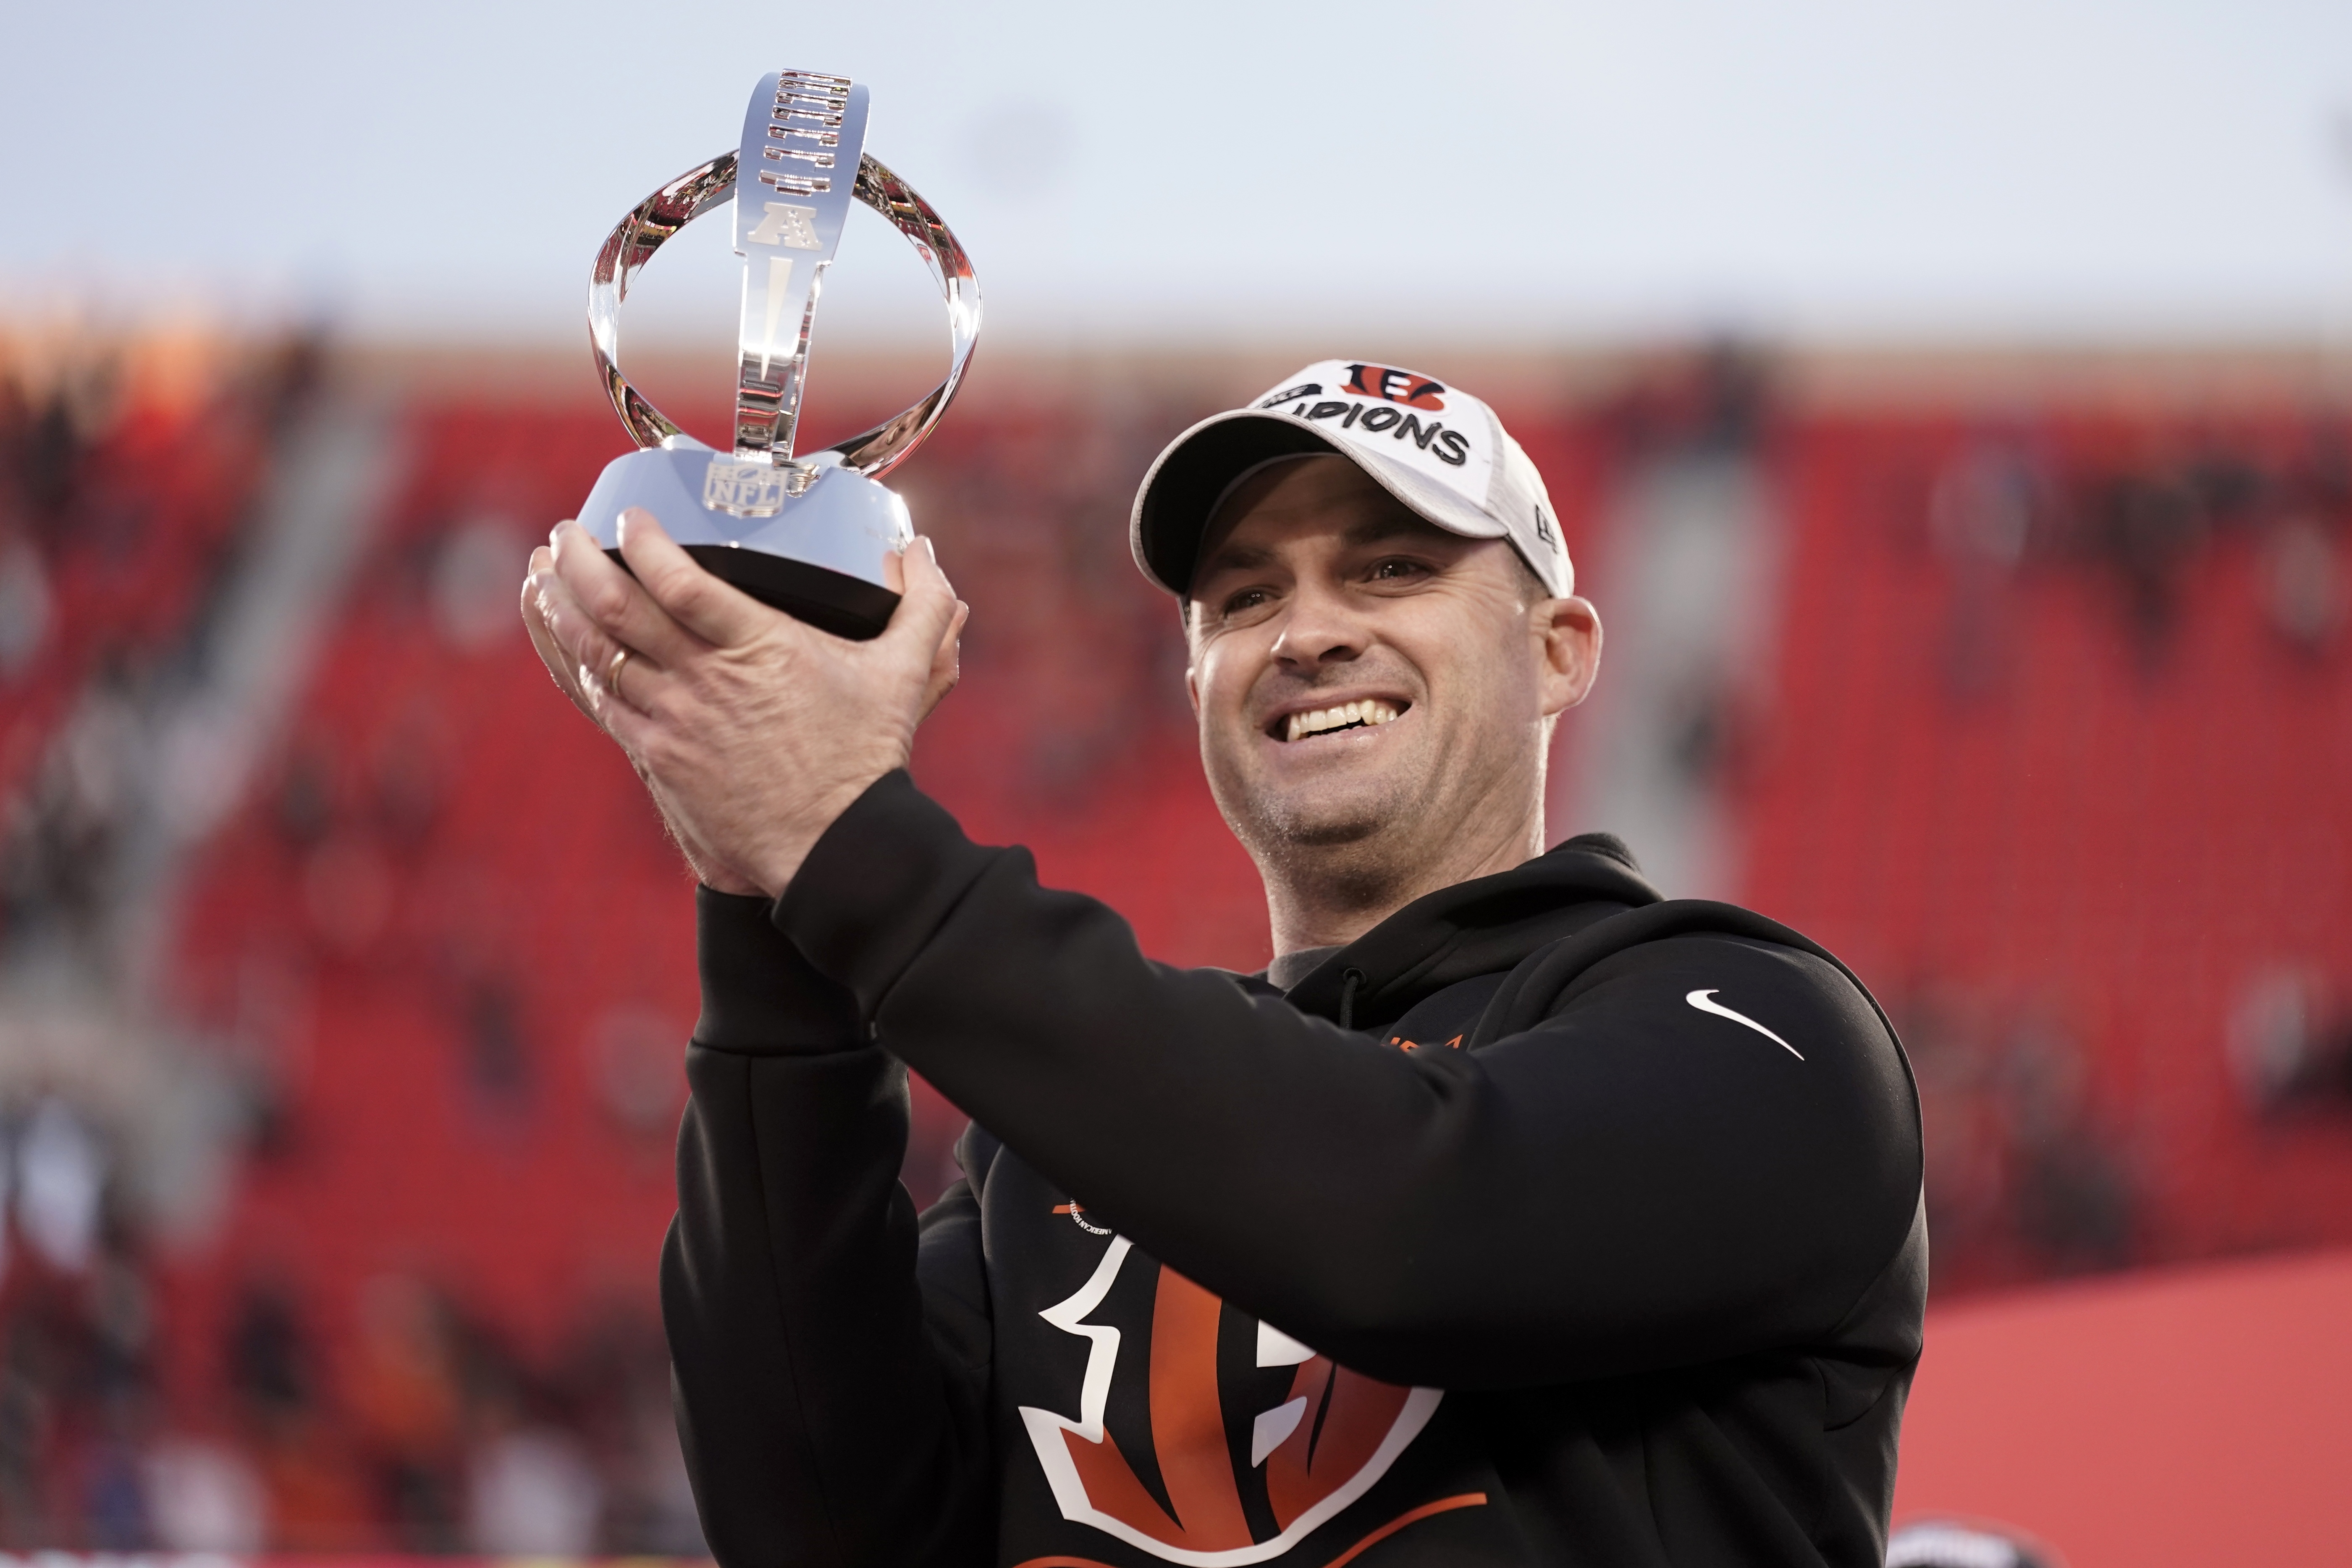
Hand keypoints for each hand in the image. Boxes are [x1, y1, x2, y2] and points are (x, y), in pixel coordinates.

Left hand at [528, 507, 965, 896]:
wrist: (835, 848)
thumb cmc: (865, 760)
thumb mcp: (904, 675)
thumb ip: (922, 606)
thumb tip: (921, 550)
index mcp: (762, 648)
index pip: (680, 583)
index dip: (644, 543)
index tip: (631, 517)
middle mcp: (707, 681)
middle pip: (620, 609)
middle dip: (580, 561)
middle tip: (566, 532)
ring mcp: (676, 722)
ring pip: (598, 653)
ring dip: (562, 607)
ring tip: (544, 573)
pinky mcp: (659, 758)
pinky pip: (602, 701)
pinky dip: (572, 663)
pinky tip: (563, 639)